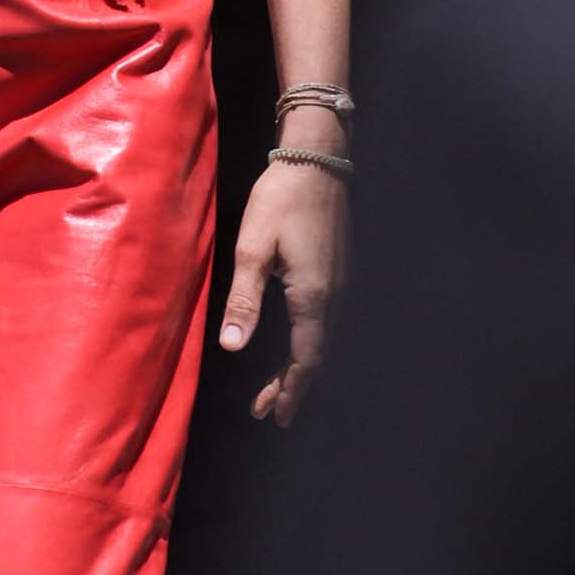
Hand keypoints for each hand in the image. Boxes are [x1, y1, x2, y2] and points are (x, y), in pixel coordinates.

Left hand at [218, 154, 348, 427]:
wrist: (317, 158)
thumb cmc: (280, 198)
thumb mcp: (252, 248)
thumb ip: (244, 299)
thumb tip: (231, 345)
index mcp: (313, 294)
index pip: (307, 358)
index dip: (292, 389)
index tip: (276, 415)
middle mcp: (336, 295)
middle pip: (319, 356)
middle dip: (294, 388)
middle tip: (270, 413)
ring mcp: (343, 283)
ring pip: (326, 341)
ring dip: (303, 369)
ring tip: (278, 391)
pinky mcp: (341, 272)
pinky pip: (330, 323)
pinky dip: (313, 346)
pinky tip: (299, 349)